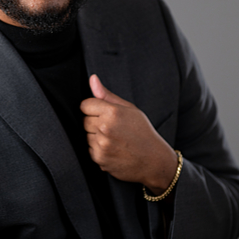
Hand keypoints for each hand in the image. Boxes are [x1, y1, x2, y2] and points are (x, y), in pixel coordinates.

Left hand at [80, 74, 177, 190]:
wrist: (153, 160)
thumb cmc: (142, 132)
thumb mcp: (129, 109)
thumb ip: (107, 95)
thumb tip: (92, 79)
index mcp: (113, 112)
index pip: (85, 105)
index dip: (94, 108)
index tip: (104, 113)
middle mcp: (105, 128)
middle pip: (84, 120)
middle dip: (95, 122)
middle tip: (113, 128)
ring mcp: (101, 144)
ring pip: (86, 135)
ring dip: (96, 136)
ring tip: (115, 139)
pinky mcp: (99, 158)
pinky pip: (89, 149)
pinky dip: (98, 149)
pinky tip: (113, 149)